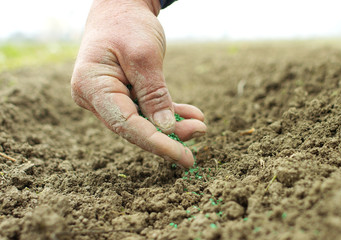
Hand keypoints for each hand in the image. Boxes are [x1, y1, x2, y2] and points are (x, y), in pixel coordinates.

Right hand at [71, 0, 205, 167]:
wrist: (121, 5)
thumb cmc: (127, 24)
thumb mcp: (144, 55)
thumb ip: (154, 94)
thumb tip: (166, 129)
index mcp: (92, 86)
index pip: (126, 125)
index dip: (156, 143)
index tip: (182, 156)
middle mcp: (95, 97)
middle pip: (134, 127)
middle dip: (168, 136)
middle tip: (199, 136)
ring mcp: (109, 98)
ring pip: (143, 121)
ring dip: (172, 125)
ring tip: (199, 125)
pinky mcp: (123, 95)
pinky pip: (147, 109)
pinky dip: (169, 112)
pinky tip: (192, 115)